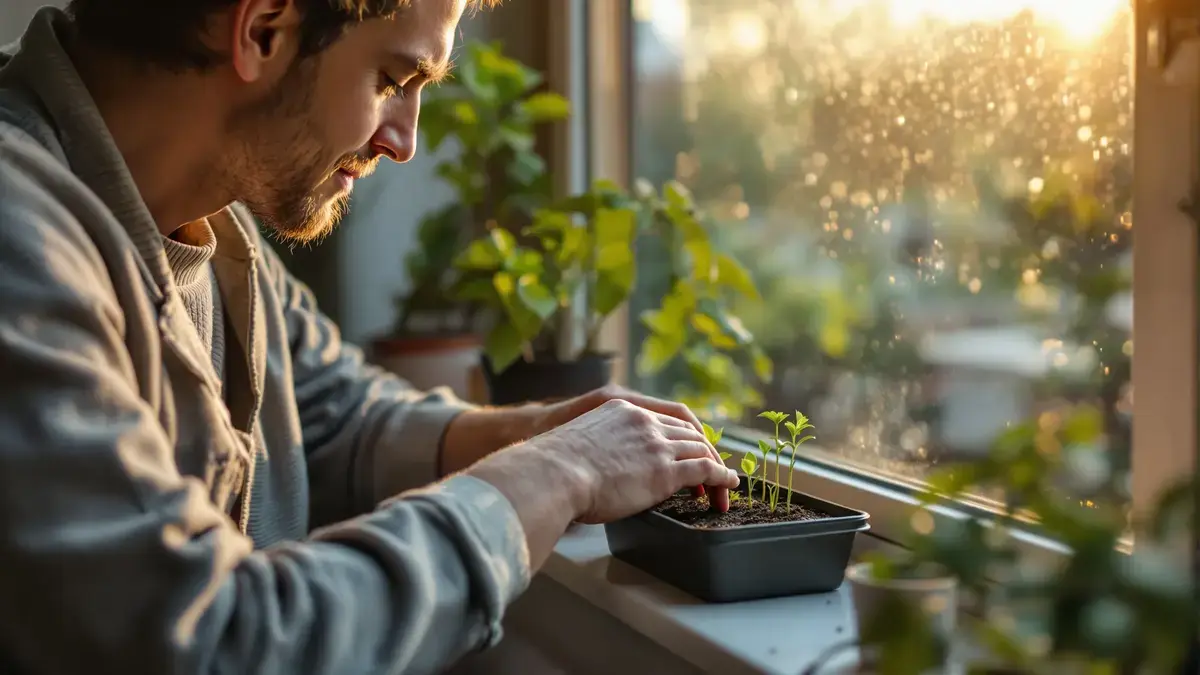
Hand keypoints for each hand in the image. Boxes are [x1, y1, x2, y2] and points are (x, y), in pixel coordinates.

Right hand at [519, 398, 739, 523]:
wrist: (552, 473)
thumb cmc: (550, 467)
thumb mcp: (576, 441)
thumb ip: (594, 447)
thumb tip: (588, 469)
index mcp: (622, 408)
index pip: (665, 418)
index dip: (682, 437)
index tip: (687, 453)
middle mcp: (643, 421)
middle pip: (688, 432)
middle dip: (704, 452)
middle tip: (711, 473)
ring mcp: (655, 444)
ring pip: (700, 449)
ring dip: (715, 468)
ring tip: (723, 486)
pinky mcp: (664, 470)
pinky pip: (704, 470)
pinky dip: (721, 477)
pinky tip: (728, 486)